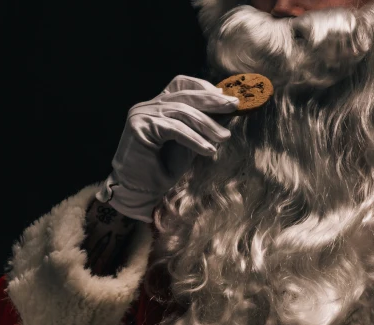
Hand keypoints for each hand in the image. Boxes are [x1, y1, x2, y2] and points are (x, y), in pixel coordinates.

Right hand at [98, 75, 239, 222]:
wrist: (139, 192)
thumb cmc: (163, 170)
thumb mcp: (190, 144)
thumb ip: (202, 127)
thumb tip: (227, 113)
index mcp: (157, 106)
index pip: (180, 83)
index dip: (202, 86)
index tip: (224, 95)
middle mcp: (147, 106)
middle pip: (184, 95)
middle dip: (211, 101)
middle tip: (234, 106)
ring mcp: (141, 114)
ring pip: (181, 112)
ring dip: (207, 125)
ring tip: (224, 137)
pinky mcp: (139, 127)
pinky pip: (174, 129)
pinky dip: (194, 139)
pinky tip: (208, 150)